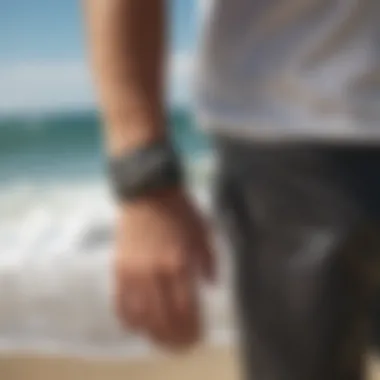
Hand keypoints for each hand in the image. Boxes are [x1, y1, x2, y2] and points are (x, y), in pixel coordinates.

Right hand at [114, 188, 214, 349]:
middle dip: (174, 338)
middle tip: (181, 343)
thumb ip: (209, 262)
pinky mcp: (118, 268)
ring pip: (140, 317)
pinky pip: (120, 303)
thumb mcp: (203, 233)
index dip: (191, 329)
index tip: (197, 336)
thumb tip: (211, 285)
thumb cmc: (181, 211)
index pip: (185, 310)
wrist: (148, 191)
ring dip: (152, 333)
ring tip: (161, 337)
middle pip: (162, 319)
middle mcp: (155, 273)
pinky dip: (129, 319)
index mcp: (179, 263)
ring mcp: (133, 272)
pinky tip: (138, 325)